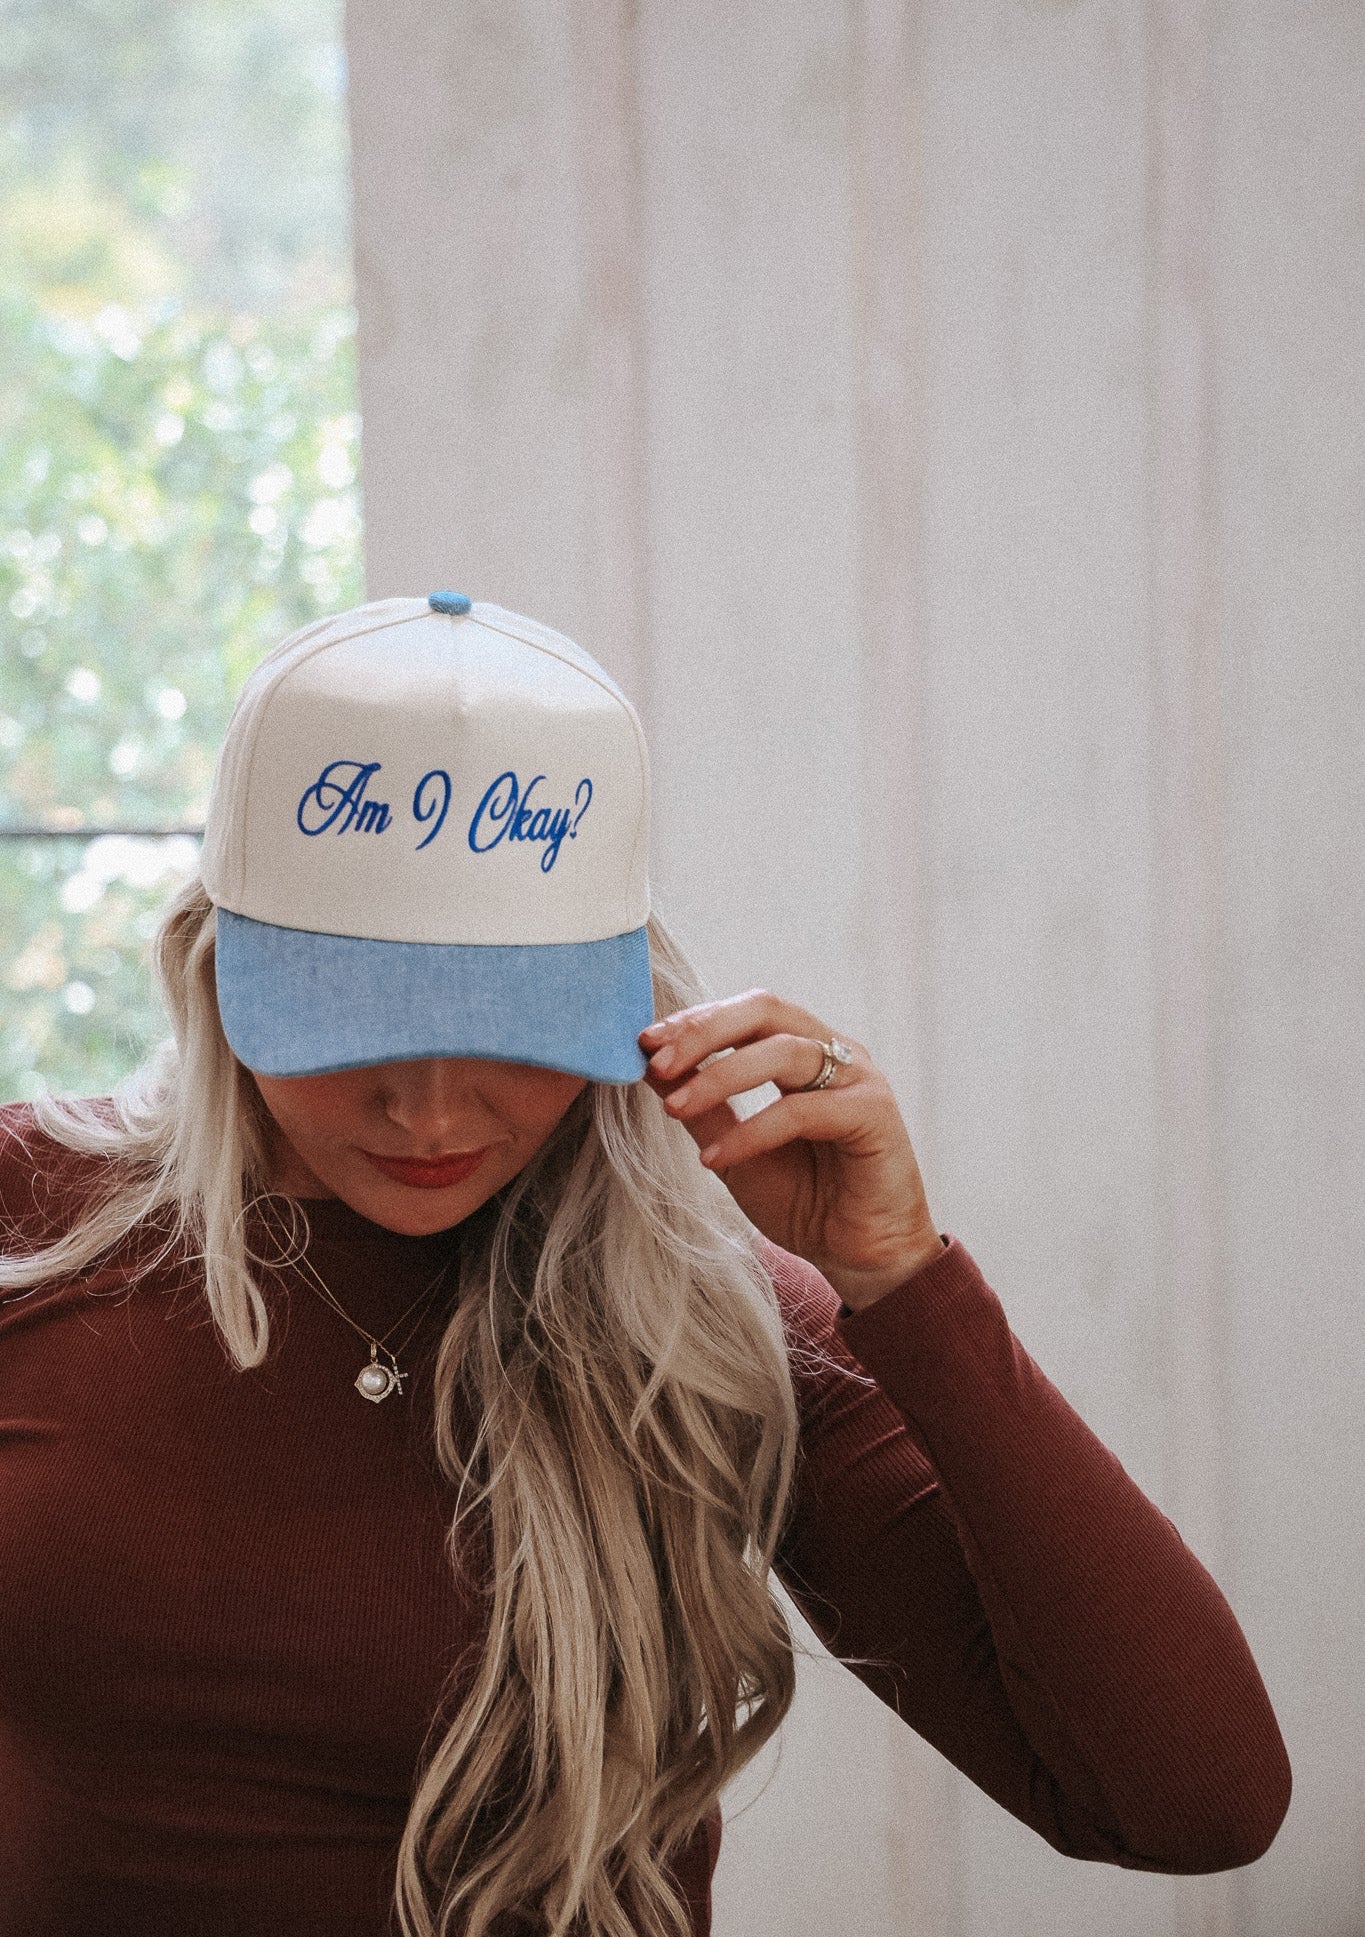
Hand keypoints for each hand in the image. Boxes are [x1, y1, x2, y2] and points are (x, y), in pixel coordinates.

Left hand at [638, 989, 942, 1310]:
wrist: (860, 1258)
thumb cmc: (805, 1202)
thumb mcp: (732, 1151)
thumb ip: (700, 1108)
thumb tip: (650, 1066)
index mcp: (804, 1051)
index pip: (746, 1012)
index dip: (694, 1022)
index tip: (644, 1044)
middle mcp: (835, 1053)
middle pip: (765, 1010)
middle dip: (704, 1031)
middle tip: (656, 1060)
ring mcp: (858, 1079)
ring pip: (784, 1052)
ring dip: (720, 1076)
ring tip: (674, 1108)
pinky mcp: (873, 1114)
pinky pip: (802, 1111)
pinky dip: (751, 1131)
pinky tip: (715, 1157)